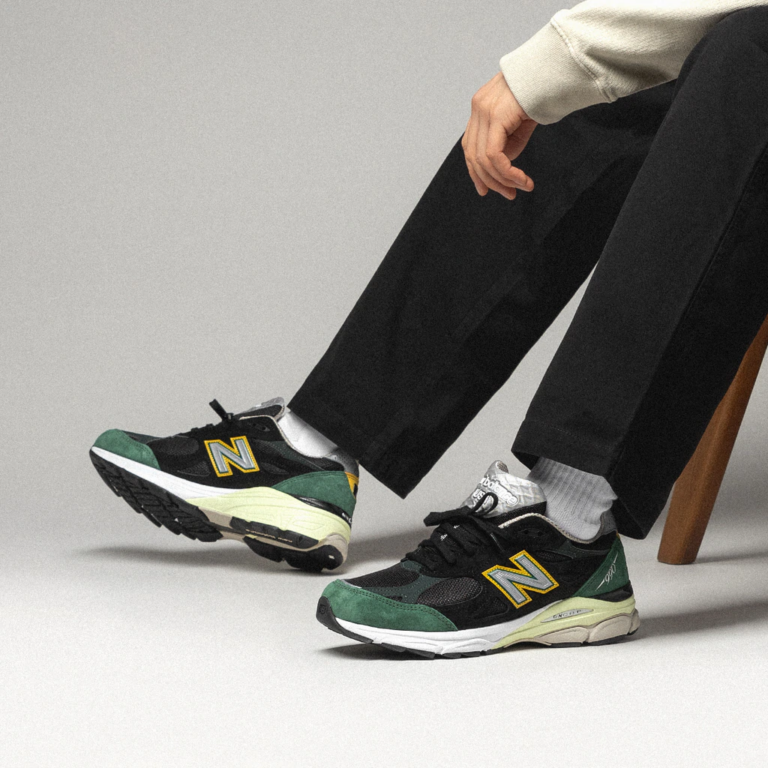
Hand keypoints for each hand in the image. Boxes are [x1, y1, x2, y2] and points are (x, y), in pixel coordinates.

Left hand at [462, 72, 537, 200]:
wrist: (557, 68)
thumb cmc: (543, 93)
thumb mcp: (520, 124)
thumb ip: (507, 143)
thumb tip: (501, 168)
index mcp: (480, 107)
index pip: (470, 146)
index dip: (476, 172)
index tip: (486, 190)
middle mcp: (478, 107)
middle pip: (473, 156)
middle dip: (490, 181)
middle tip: (509, 194)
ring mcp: (484, 110)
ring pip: (483, 159)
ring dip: (502, 180)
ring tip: (521, 188)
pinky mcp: (495, 115)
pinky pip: (494, 156)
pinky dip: (508, 173)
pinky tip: (522, 180)